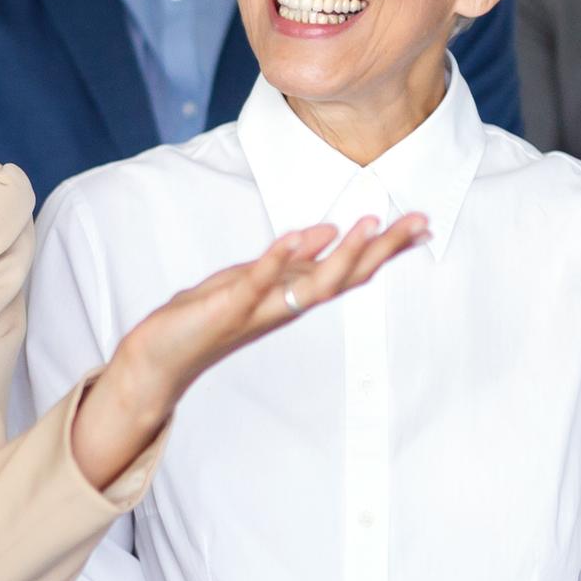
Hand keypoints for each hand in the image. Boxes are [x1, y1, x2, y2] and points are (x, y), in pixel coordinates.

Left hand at [68, 215, 429, 484]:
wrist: (159, 357)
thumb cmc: (207, 316)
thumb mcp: (256, 279)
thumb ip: (293, 260)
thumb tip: (331, 231)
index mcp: (294, 295)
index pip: (349, 270)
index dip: (384, 249)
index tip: (421, 226)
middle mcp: (285, 304)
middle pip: (345, 277)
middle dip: (382, 250)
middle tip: (419, 223)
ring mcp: (260, 308)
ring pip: (312, 285)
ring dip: (342, 256)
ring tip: (369, 225)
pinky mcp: (229, 307)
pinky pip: (258, 282)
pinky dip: (277, 259)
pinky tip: (296, 235)